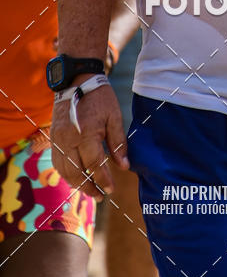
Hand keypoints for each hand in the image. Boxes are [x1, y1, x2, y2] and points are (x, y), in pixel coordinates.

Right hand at [50, 82, 128, 199]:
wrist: (77, 80)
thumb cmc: (100, 97)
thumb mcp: (114, 116)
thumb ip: (118, 143)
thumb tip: (124, 166)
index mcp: (87, 134)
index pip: (95, 165)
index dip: (103, 180)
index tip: (111, 191)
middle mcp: (69, 139)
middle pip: (77, 173)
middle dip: (89, 187)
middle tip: (100, 196)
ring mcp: (58, 140)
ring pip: (64, 171)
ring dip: (76, 183)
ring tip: (89, 189)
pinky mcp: (53, 138)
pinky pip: (57, 162)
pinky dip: (66, 173)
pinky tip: (76, 177)